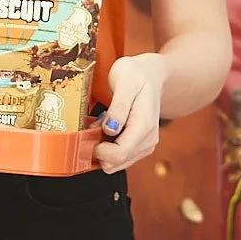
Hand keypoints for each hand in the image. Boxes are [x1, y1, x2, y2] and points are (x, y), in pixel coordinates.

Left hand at [95, 54, 166, 172]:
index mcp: (144, 124)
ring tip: (103, 124)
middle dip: (99, 150)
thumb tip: (109, 129)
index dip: (99, 151)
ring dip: (103, 149)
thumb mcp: (125, 82)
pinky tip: (107, 129)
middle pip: (117, 162)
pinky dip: (107, 147)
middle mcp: (148, 140)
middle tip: (94, 126)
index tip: (89, 135)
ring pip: (116, 164)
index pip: (120, 153)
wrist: (151, 76)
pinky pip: (118, 158)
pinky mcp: (139, 148)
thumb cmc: (136, 75)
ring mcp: (144, 145)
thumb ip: (118, 107)